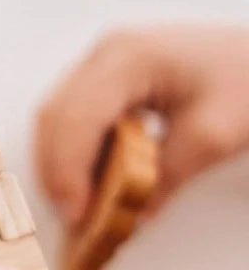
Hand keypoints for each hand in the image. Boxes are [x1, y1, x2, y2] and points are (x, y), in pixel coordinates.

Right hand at [35, 25, 248, 222]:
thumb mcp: (216, 133)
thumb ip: (170, 174)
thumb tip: (132, 213)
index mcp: (129, 58)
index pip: (78, 118)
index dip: (69, 169)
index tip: (77, 212)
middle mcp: (105, 54)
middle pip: (54, 116)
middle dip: (55, 170)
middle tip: (72, 215)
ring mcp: (102, 63)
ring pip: (56, 117)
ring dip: (58, 162)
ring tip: (77, 203)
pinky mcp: (106, 77)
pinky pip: (72, 115)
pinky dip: (72, 151)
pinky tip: (88, 179)